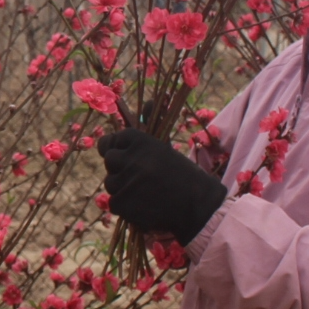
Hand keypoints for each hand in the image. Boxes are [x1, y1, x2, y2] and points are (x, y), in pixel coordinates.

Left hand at [96, 127, 227, 245]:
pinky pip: (114, 203)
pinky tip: (143, 206)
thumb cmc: (183, 174)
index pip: (114, 139)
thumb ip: (152, 124)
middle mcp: (131, 159)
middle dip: (120, 168)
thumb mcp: (166, 146)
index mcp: (140, 141)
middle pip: (109, 160)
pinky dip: (125, 206)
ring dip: (123, 188)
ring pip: (110, 183)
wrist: (198, 204)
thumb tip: (148, 101)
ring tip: (145, 192)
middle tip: (140, 177)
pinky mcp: (122, 203)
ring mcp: (125, 182)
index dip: (120, 149)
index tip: (132, 157)